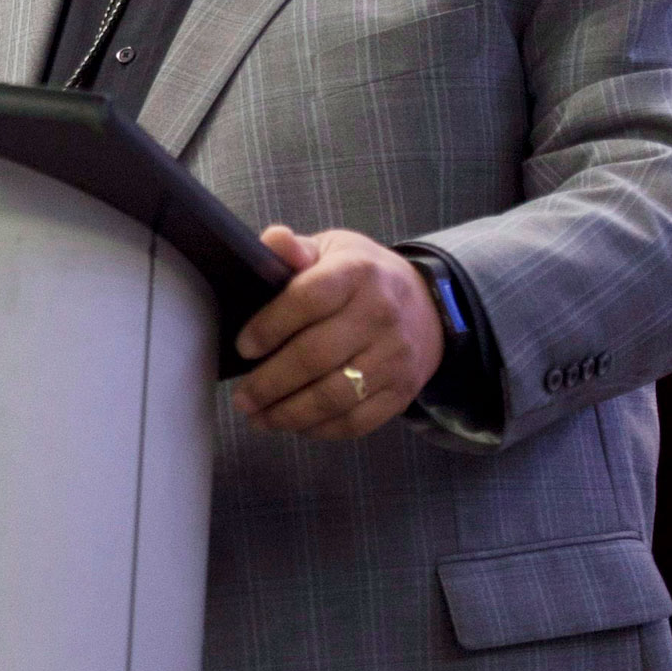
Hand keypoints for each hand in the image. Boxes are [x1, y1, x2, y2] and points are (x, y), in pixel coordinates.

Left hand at [229, 226, 444, 439]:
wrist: (429, 306)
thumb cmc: (363, 278)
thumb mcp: (334, 250)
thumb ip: (297, 251)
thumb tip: (274, 241)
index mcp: (357, 272)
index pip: (307, 300)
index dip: (269, 327)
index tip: (244, 347)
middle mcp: (380, 314)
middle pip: (315, 356)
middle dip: (269, 383)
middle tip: (242, 397)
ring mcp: (394, 356)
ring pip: (334, 396)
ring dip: (289, 413)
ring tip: (260, 417)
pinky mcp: (401, 390)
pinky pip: (356, 420)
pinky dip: (320, 429)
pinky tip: (295, 424)